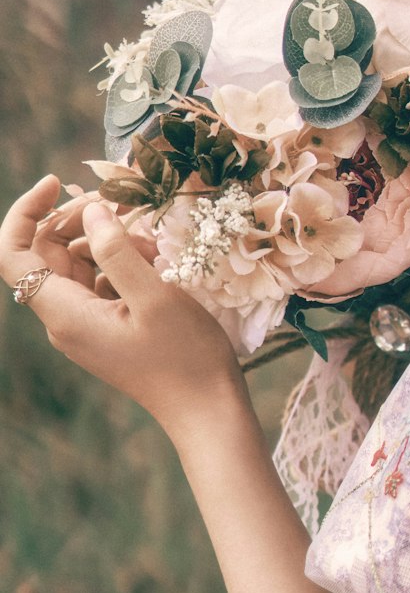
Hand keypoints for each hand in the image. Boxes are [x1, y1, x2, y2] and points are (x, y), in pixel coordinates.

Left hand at [0, 175, 246, 437]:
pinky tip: (152, 262)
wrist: (206, 410)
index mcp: (65, 314)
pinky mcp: (104, 333)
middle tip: (121, 203)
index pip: (13, 255)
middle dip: (75, 221)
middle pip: (44, 256)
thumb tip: (91, 211)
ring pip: (73, 268)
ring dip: (102, 242)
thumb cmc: (186, 355)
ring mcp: (84, 329)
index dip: (25, 212)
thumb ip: (117, 251)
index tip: (57, 182)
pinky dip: (116, 265)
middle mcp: (64, 322)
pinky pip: (96, 287)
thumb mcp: (155, 297)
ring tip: (148, 239)